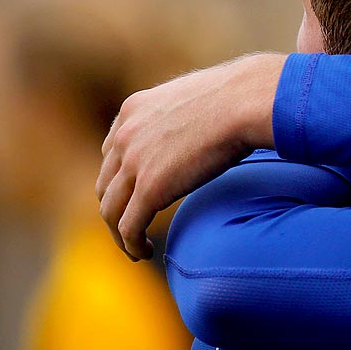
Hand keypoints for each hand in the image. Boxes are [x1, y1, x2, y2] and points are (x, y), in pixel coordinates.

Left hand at [97, 53, 286, 258]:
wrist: (244, 101)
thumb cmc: (239, 96)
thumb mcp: (197, 98)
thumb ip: (187, 115)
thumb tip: (208, 121)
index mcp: (132, 110)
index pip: (111, 152)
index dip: (120, 179)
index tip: (137, 195)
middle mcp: (124, 136)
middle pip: (106, 184)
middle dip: (117, 209)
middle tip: (135, 226)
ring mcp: (133, 163)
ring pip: (110, 210)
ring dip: (120, 234)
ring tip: (137, 249)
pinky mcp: (150, 189)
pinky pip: (128, 226)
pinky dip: (132, 245)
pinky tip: (146, 253)